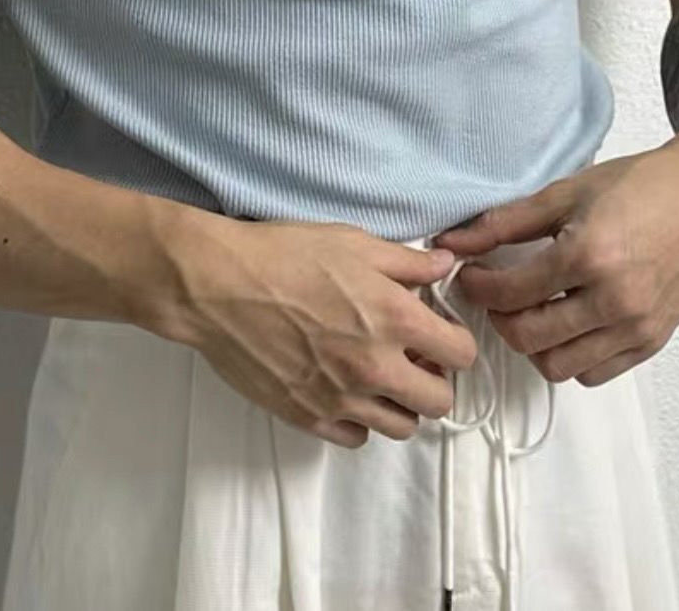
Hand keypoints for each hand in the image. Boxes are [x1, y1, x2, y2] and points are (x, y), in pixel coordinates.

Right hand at [170, 218, 481, 448]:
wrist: (217, 285)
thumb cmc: (283, 254)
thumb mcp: (351, 242)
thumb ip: (405, 261)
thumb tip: (443, 266)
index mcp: (394, 318)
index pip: (462, 354)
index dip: (454, 342)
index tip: (437, 332)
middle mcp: (375, 367)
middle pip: (440, 403)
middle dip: (434, 380)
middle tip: (411, 358)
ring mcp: (342, 398)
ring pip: (401, 427)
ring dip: (399, 403)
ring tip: (376, 374)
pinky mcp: (308, 417)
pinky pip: (356, 437)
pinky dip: (358, 418)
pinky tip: (342, 387)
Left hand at [431, 130, 678, 386]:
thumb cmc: (636, 186)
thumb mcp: (562, 194)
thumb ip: (502, 223)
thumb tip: (450, 243)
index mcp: (589, 256)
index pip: (510, 293)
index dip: (476, 287)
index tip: (468, 275)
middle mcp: (615, 300)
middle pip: (528, 338)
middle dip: (499, 318)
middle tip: (494, 294)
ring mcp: (638, 326)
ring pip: (559, 366)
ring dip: (533, 344)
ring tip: (530, 309)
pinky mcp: (654, 341)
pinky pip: (595, 373)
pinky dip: (570, 357)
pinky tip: (564, 323)